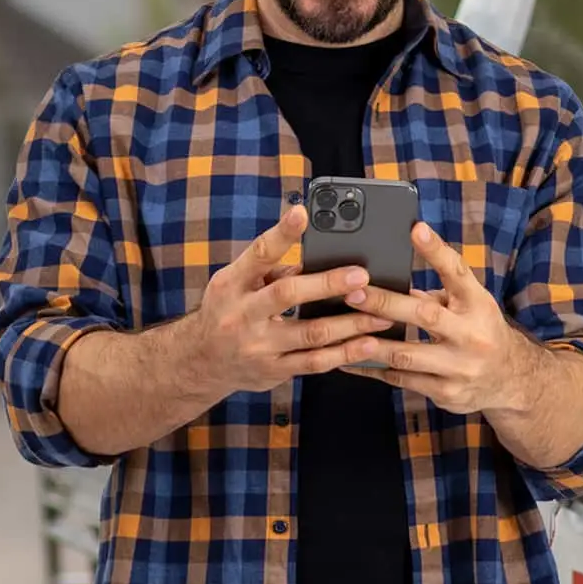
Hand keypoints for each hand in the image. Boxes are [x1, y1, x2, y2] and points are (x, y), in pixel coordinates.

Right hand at [182, 204, 396, 394]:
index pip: (258, 253)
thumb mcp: (237, 284)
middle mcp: (241, 314)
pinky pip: (314, 363)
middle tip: (361, 275)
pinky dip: (345, 354)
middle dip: (327, 284)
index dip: (281, 232)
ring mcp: (258, 346)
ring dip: (349, 324)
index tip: (303, 212)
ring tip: (381, 315)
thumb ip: (273, 269)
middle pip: (287, 294)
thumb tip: (318, 254)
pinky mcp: (273, 371)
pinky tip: (368, 344)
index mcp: (231, 284)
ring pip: (310, 334)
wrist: (201, 362)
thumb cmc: (227, 311)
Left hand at [339, 221, 535, 414]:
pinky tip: (351, 361)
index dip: (436, 250)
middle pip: (425, 314)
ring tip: (343, 331)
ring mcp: (459, 367)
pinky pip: (402, 380)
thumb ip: (438, 293)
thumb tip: (392, 279)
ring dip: (372, 343)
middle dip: (385, 303)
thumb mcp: (471, 305)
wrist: (510, 380)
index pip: (457, 272)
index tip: (416, 230)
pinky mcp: (446, 393)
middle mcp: (471, 335)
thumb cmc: (479, 331)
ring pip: (407, 354)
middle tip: (352, 293)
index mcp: (477, 304)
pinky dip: (374, 369)